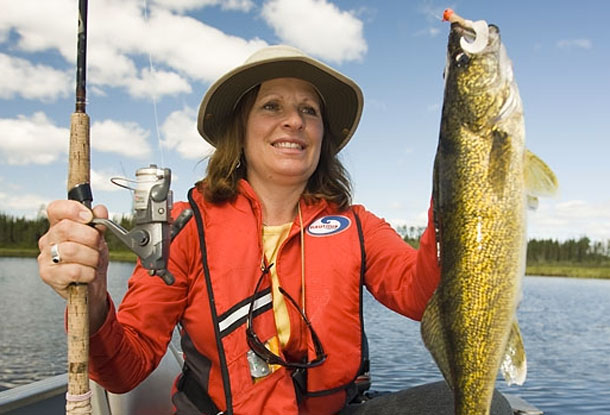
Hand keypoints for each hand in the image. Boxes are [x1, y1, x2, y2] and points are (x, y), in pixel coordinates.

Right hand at [38, 200, 109, 327]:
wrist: (92, 287)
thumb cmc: (91, 260)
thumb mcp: (98, 240)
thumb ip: (99, 224)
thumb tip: (100, 210)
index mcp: (58, 226)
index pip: (56, 208)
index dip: (73, 209)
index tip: (89, 217)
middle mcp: (48, 240)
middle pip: (66, 228)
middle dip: (91, 237)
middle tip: (98, 246)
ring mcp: (45, 258)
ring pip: (71, 250)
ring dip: (92, 257)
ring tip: (94, 262)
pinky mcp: (48, 275)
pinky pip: (73, 271)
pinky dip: (88, 273)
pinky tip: (89, 274)